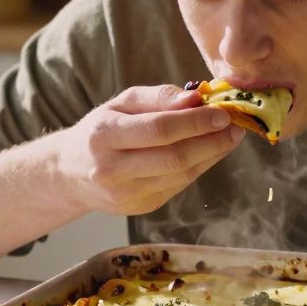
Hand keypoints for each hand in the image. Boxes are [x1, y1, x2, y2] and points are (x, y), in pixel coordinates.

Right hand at [57, 84, 242, 215]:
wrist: (71, 172)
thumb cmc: (102, 129)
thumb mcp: (121, 103)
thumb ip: (159, 97)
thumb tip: (196, 98)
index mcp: (104, 136)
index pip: (158, 130)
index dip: (196, 122)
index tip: (223, 113)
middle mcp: (111, 169)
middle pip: (174, 157)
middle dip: (211, 141)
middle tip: (236, 126)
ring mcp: (126, 194)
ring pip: (181, 175)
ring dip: (212, 155)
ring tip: (230, 137)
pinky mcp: (140, 208)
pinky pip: (179, 185)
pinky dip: (200, 167)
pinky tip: (210, 152)